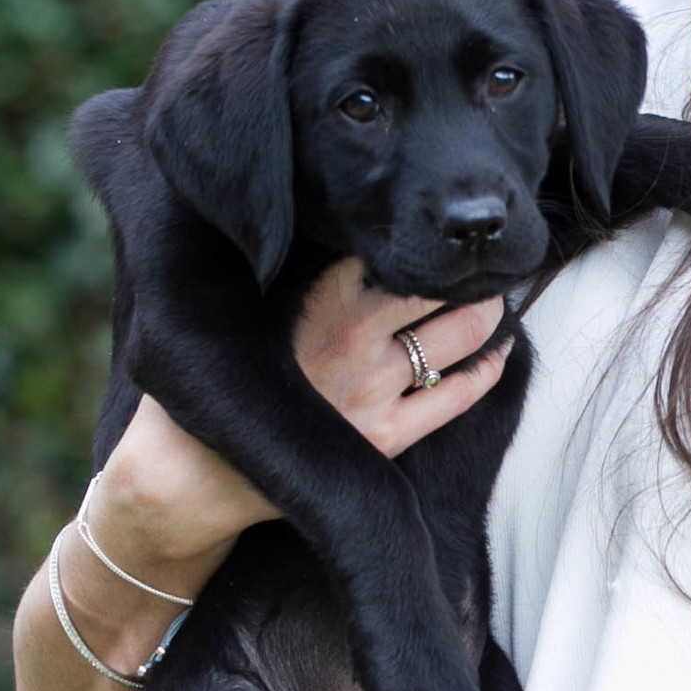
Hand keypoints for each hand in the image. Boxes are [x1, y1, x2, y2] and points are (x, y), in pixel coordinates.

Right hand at [94, 259, 513, 560]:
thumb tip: (351, 220)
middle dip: (467, 269)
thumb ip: (298, 261)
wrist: (192, 470)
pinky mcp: (384, 438)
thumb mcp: (249, 298)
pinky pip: (459, 394)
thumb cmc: (221, 372)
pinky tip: (498, 350)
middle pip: (439, 284)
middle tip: (480, 259)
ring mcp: (370, 388)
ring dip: (488, 310)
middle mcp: (348, 335)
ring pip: (462, 332)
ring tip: (494, 297)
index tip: (439, 226)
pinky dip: (489, 367)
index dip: (425, 233)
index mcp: (316, 293)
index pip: (392, 246)